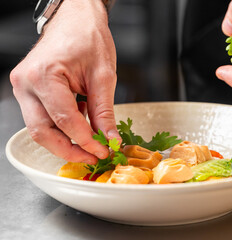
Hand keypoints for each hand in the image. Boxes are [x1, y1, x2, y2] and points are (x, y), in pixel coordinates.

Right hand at [10, 0, 119, 163]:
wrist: (75, 18)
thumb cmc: (88, 38)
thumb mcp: (104, 75)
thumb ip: (104, 111)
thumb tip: (110, 139)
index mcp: (44, 76)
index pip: (65, 121)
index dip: (86, 141)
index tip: (103, 151)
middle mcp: (26, 84)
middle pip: (42, 132)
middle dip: (69, 150)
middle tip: (93, 157)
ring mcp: (24, 88)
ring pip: (39, 128)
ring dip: (65, 141)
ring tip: (91, 143)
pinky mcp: (29, 90)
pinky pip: (42, 117)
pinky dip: (62, 127)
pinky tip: (81, 124)